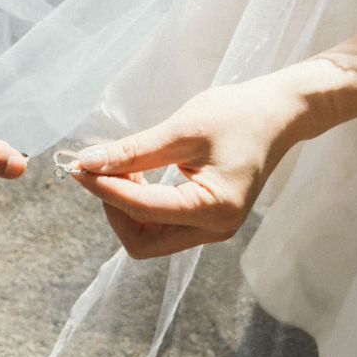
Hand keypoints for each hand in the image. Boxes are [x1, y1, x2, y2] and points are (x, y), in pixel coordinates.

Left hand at [71, 74, 310, 259]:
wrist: (278, 114)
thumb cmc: (238, 115)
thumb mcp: (182, 129)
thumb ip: (133, 150)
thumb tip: (87, 162)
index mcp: (214, 209)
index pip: (142, 209)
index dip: (104, 189)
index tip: (77, 167)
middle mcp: (215, 230)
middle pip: (141, 241)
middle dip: (114, 207)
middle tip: (104, 167)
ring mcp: (212, 230)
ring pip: (148, 237)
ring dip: (125, 206)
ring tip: (124, 165)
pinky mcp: (206, 222)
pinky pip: (161, 226)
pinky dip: (140, 204)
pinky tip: (138, 173)